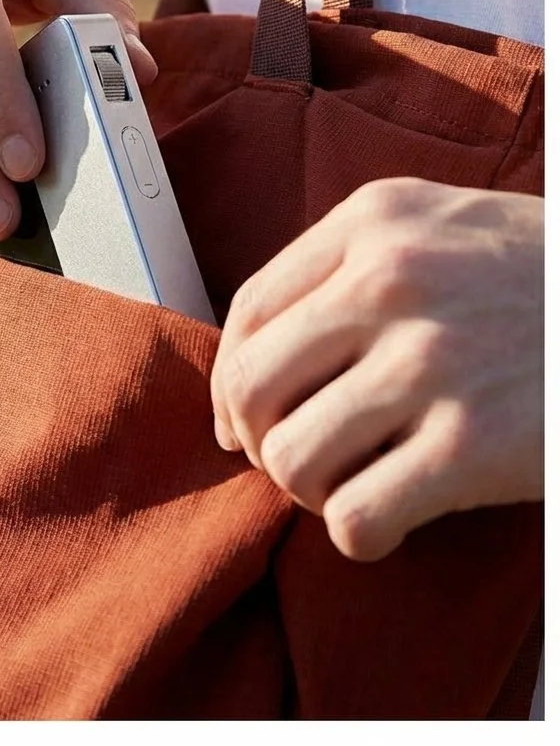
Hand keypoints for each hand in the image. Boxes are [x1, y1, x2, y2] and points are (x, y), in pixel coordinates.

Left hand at [211, 178, 542, 561]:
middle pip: (251, 384)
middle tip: (288, 459)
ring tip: (346, 485)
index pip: (249, 309)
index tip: (240, 417)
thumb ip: (347, 265)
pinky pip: (356, 517)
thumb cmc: (534, 275)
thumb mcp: (440, 226)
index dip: (228, 377)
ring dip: (305, 490)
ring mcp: (432, 361)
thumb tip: (252, 357)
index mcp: (375, 222)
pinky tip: (388, 521)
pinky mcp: (474, 444)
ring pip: (291, 457)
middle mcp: (392, 281)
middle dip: (255, 439)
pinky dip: (357, 534)